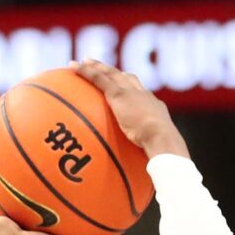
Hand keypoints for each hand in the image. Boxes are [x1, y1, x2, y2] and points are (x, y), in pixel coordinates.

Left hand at [73, 59, 187, 159]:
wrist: (162, 138)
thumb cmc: (162, 149)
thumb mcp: (155, 150)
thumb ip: (148, 154)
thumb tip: (146, 172)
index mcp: (152, 105)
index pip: (140, 92)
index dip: (129, 85)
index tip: (121, 83)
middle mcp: (142, 94)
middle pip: (125, 77)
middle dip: (112, 71)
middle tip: (98, 65)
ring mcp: (130, 92)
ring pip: (110, 73)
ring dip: (96, 66)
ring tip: (82, 62)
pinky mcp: (118, 94)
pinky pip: (98, 78)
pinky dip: (85, 71)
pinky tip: (72, 67)